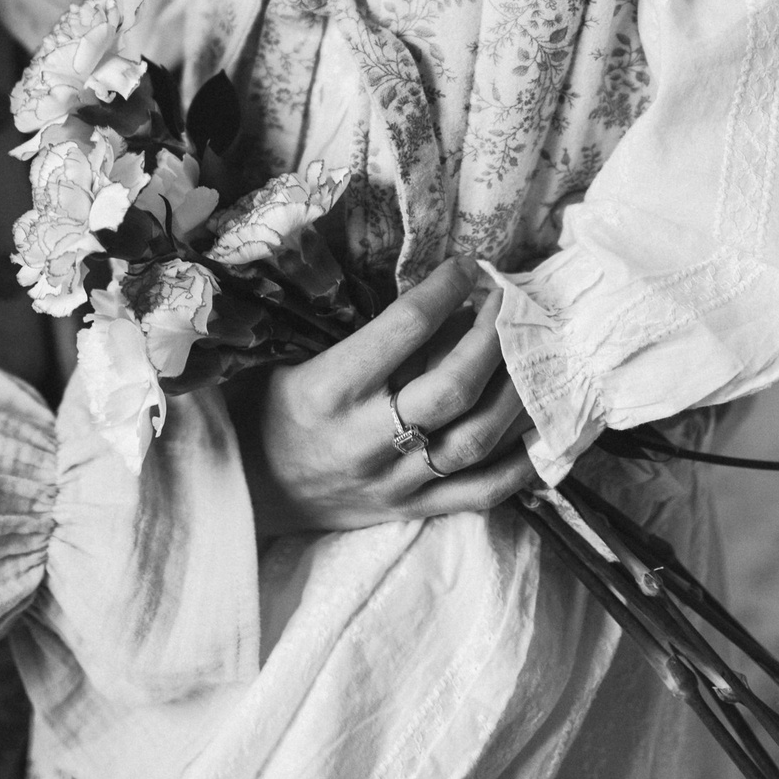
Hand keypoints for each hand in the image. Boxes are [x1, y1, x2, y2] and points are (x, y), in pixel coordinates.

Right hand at [228, 258, 537, 541]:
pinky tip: (539, 432)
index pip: (403, 329)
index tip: (466, 267)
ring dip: (513, 391)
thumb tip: (427, 297)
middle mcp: (365, 438)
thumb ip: (350, 333)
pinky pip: (478, 493)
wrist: (240, 493)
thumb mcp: (287, 358)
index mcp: (328, 389)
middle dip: (491, 335)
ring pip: (475, 439)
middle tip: (507, 301)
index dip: (444, 290)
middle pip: (453, 386)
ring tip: (532, 352)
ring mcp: (392, 481)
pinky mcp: (408, 511)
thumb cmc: (260, 409)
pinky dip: (518, 465)